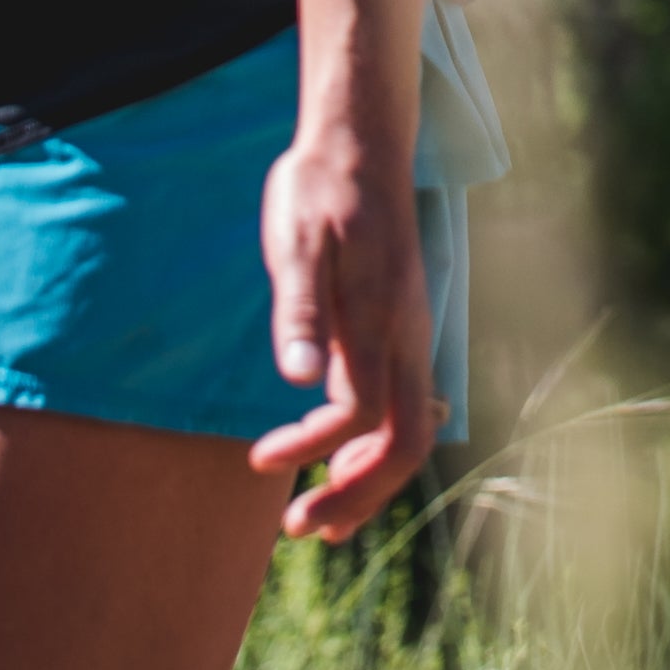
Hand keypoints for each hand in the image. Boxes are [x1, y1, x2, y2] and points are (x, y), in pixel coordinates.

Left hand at [250, 111, 435, 539]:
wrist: (361, 142)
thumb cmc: (319, 189)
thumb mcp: (294, 242)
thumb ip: (300, 311)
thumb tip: (296, 378)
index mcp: (381, 318)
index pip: (359, 414)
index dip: (310, 448)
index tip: (257, 455)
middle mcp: (409, 334)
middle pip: (405, 443)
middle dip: (356, 496)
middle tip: (298, 527)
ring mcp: (413, 333)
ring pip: (413, 430)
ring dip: (369, 483)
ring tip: (320, 516)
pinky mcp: (404, 329)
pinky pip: (409, 408)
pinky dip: (380, 450)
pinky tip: (347, 464)